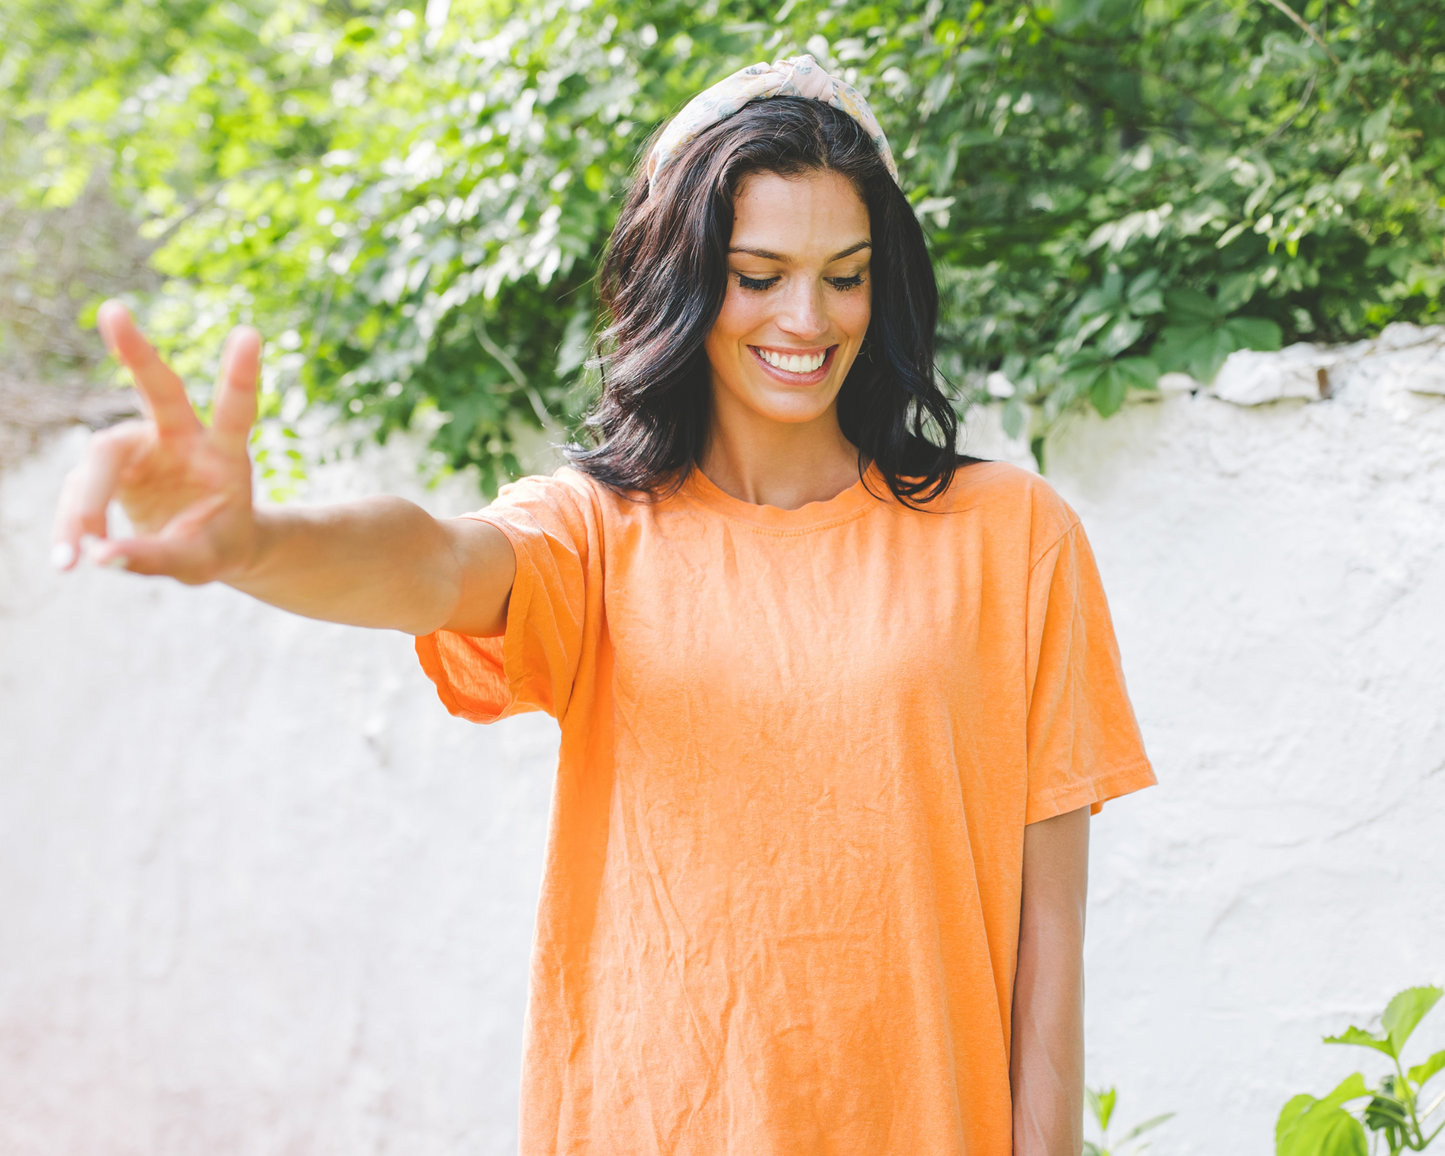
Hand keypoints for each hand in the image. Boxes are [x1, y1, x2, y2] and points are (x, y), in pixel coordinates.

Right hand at [51, 300, 262, 584]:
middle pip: (158, 390)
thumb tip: (101, 556)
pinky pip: (81, 490)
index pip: (235, 408)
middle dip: (136, 351)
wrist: (208, 544)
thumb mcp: (203, 562)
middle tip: (113, 311)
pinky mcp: (111, 463)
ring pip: (101, 458)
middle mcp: (181, 437)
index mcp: (224, 452)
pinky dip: (72, 525)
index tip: (249, 333)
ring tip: (73, 559)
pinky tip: (69, 558)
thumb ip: (161, 557)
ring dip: (84, 506)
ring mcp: (141, 445)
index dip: (241, 373)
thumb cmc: (217, 544)